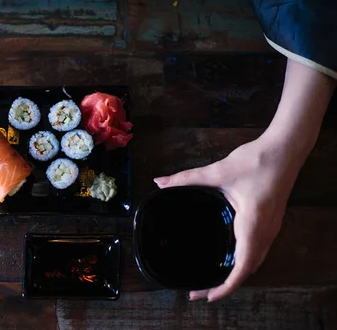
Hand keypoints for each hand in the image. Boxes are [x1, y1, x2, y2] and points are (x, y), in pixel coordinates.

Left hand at [154, 134, 298, 300]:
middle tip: (199, 292)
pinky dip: (243, 261)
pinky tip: (229, 258)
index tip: (207, 297)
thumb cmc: (256, 160)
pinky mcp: (271, 222)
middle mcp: (266, 231)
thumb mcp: (218, 171)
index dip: (225, 287)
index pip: (242, 266)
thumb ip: (187, 178)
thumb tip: (160, 182)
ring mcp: (272, 228)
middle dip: (225, 285)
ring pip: (254, 261)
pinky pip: (258, 250)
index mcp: (253, 224)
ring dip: (235, 274)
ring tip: (213, 281)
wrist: (285, 149)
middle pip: (247, 270)